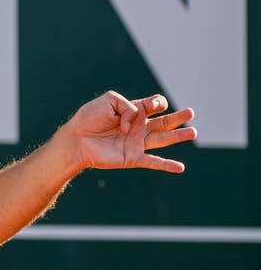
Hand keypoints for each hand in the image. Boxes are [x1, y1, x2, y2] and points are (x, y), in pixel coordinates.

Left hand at [65, 90, 195, 172]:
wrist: (76, 139)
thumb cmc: (89, 118)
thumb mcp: (109, 100)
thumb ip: (128, 106)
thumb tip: (137, 120)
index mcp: (132, 111)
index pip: (153, 105)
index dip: (157, 102)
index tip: (151, 106)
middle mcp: (137, 127)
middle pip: (163, 122)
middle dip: (177, 117)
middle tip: (191, 112)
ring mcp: (136, 143)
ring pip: (162, 139)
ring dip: (178, 136)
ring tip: (193, 132)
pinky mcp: (132, 157)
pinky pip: (153, 162)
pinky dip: (167, 165)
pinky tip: (180, 168)